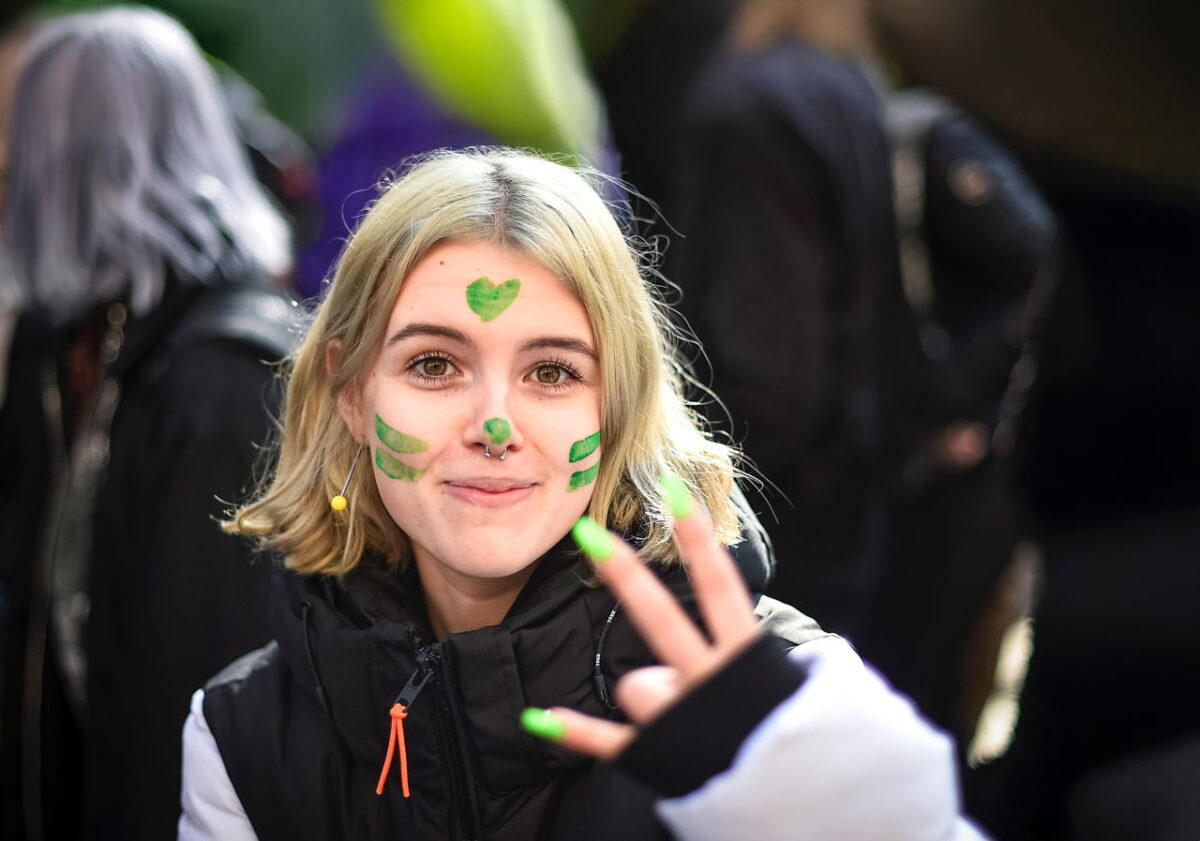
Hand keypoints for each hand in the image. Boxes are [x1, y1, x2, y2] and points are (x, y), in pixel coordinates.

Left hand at [521, 476, 759, 758]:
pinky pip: (610, 741)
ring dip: (648, 697)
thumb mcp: (777, 682)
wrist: (796, 795)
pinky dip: (576, 733)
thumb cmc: (785, 730)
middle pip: (661, 619)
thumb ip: (740, 651)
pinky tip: (537, 718)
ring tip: (679, 718)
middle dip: (625, 575)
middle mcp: (711, 682)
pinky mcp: (658, 754)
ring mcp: (682, 718)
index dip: (697, 538)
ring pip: (637, 686)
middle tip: (588, 533)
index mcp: (744, 658)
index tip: (672, 490)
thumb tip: (711, 626)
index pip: (718, 586)